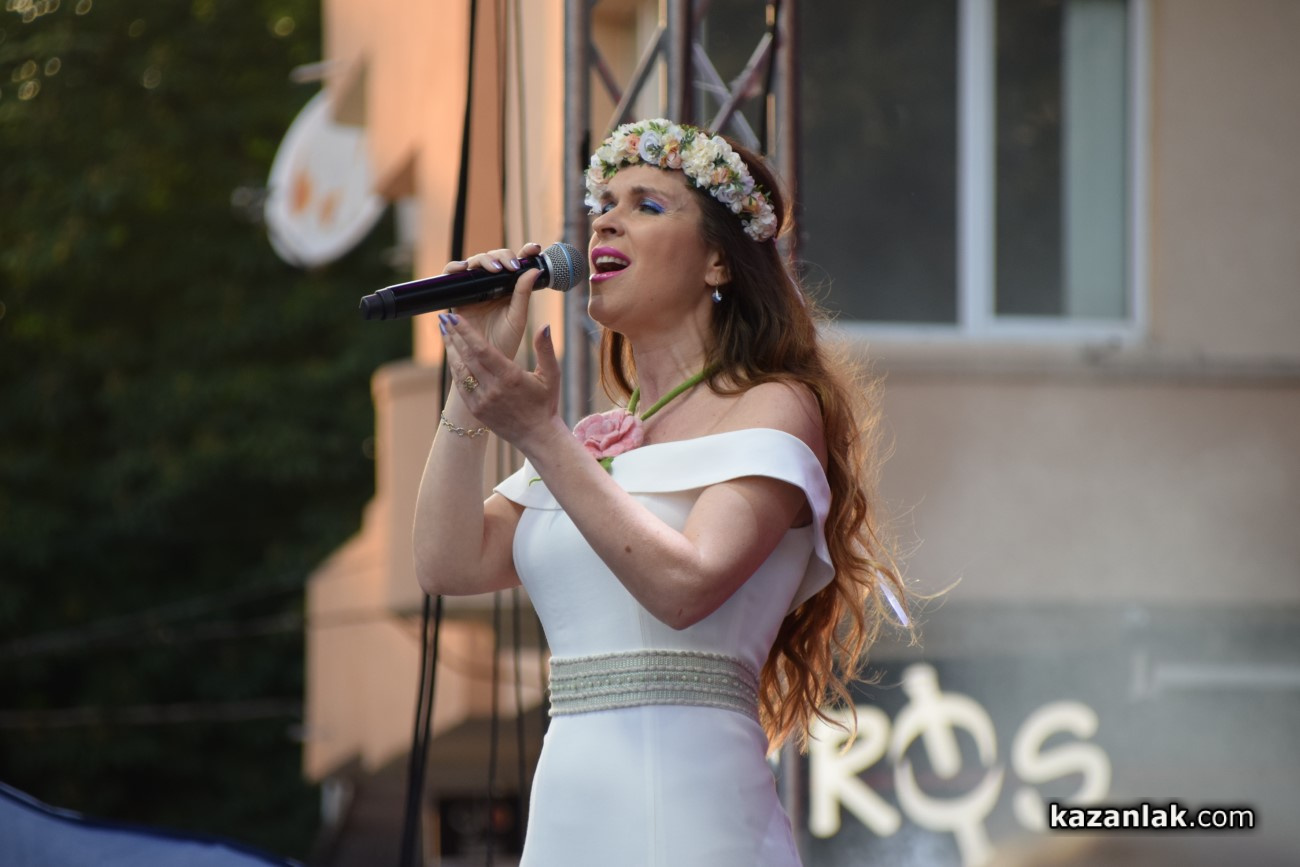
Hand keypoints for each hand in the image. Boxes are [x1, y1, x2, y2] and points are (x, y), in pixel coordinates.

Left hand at [440, 312, 566, 455]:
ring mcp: (482, 400)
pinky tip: (452, 356)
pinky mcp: (476, 410)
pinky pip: (460, 386)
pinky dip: (455, 369)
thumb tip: (544, 326)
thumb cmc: (546, 403)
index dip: (466, 332)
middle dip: (454, 336)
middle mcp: (493, 388)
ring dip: (450, 350)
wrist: (537, 435)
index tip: (455, 317)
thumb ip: (545, 349)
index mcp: (510, 376)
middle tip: (444, 317)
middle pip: (466, 357)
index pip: (482, 349)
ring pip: (460, 371)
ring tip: (444, 333)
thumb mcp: (551, 375)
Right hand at [441, 242, 543, 360]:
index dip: (525, 252)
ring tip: (495, 269)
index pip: (517, 264)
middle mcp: (492, 284)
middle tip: (512, 266)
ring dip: (484, 260)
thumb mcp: (518, 317)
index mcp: (510, 288)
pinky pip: (452, 275)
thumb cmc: (504, 341)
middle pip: (495, 258)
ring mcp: (474, 288)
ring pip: (476, 262)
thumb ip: (523, 294)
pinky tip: (464, 267)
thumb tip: (534, 270)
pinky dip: (455, 267)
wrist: (485, 361)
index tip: (534, 248)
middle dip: (504, 256)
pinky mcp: (458, 295)